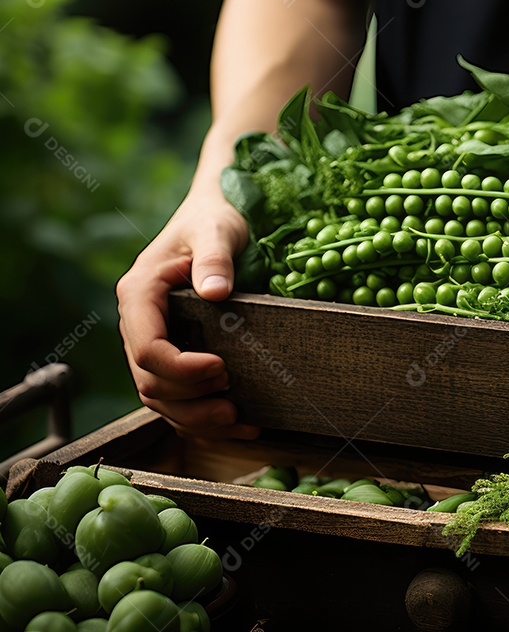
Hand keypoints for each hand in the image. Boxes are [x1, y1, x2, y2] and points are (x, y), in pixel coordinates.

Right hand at [116, 188, 259, 438]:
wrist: (218, 212)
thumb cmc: (216, 216)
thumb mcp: (217, 230)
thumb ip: (215, 258)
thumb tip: (215, 292)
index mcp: (140, 294)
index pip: (147, 348)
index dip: (181, 369)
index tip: (221, 370)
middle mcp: (139, 323)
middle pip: (151, 382)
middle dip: (191, 401)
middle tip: (234, 407)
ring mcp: (155, 340)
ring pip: (160, 398)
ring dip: (196, 418)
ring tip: (239, 423)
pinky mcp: (174, 352)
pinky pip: (178, 396)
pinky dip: (203, 416)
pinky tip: (241, 423)